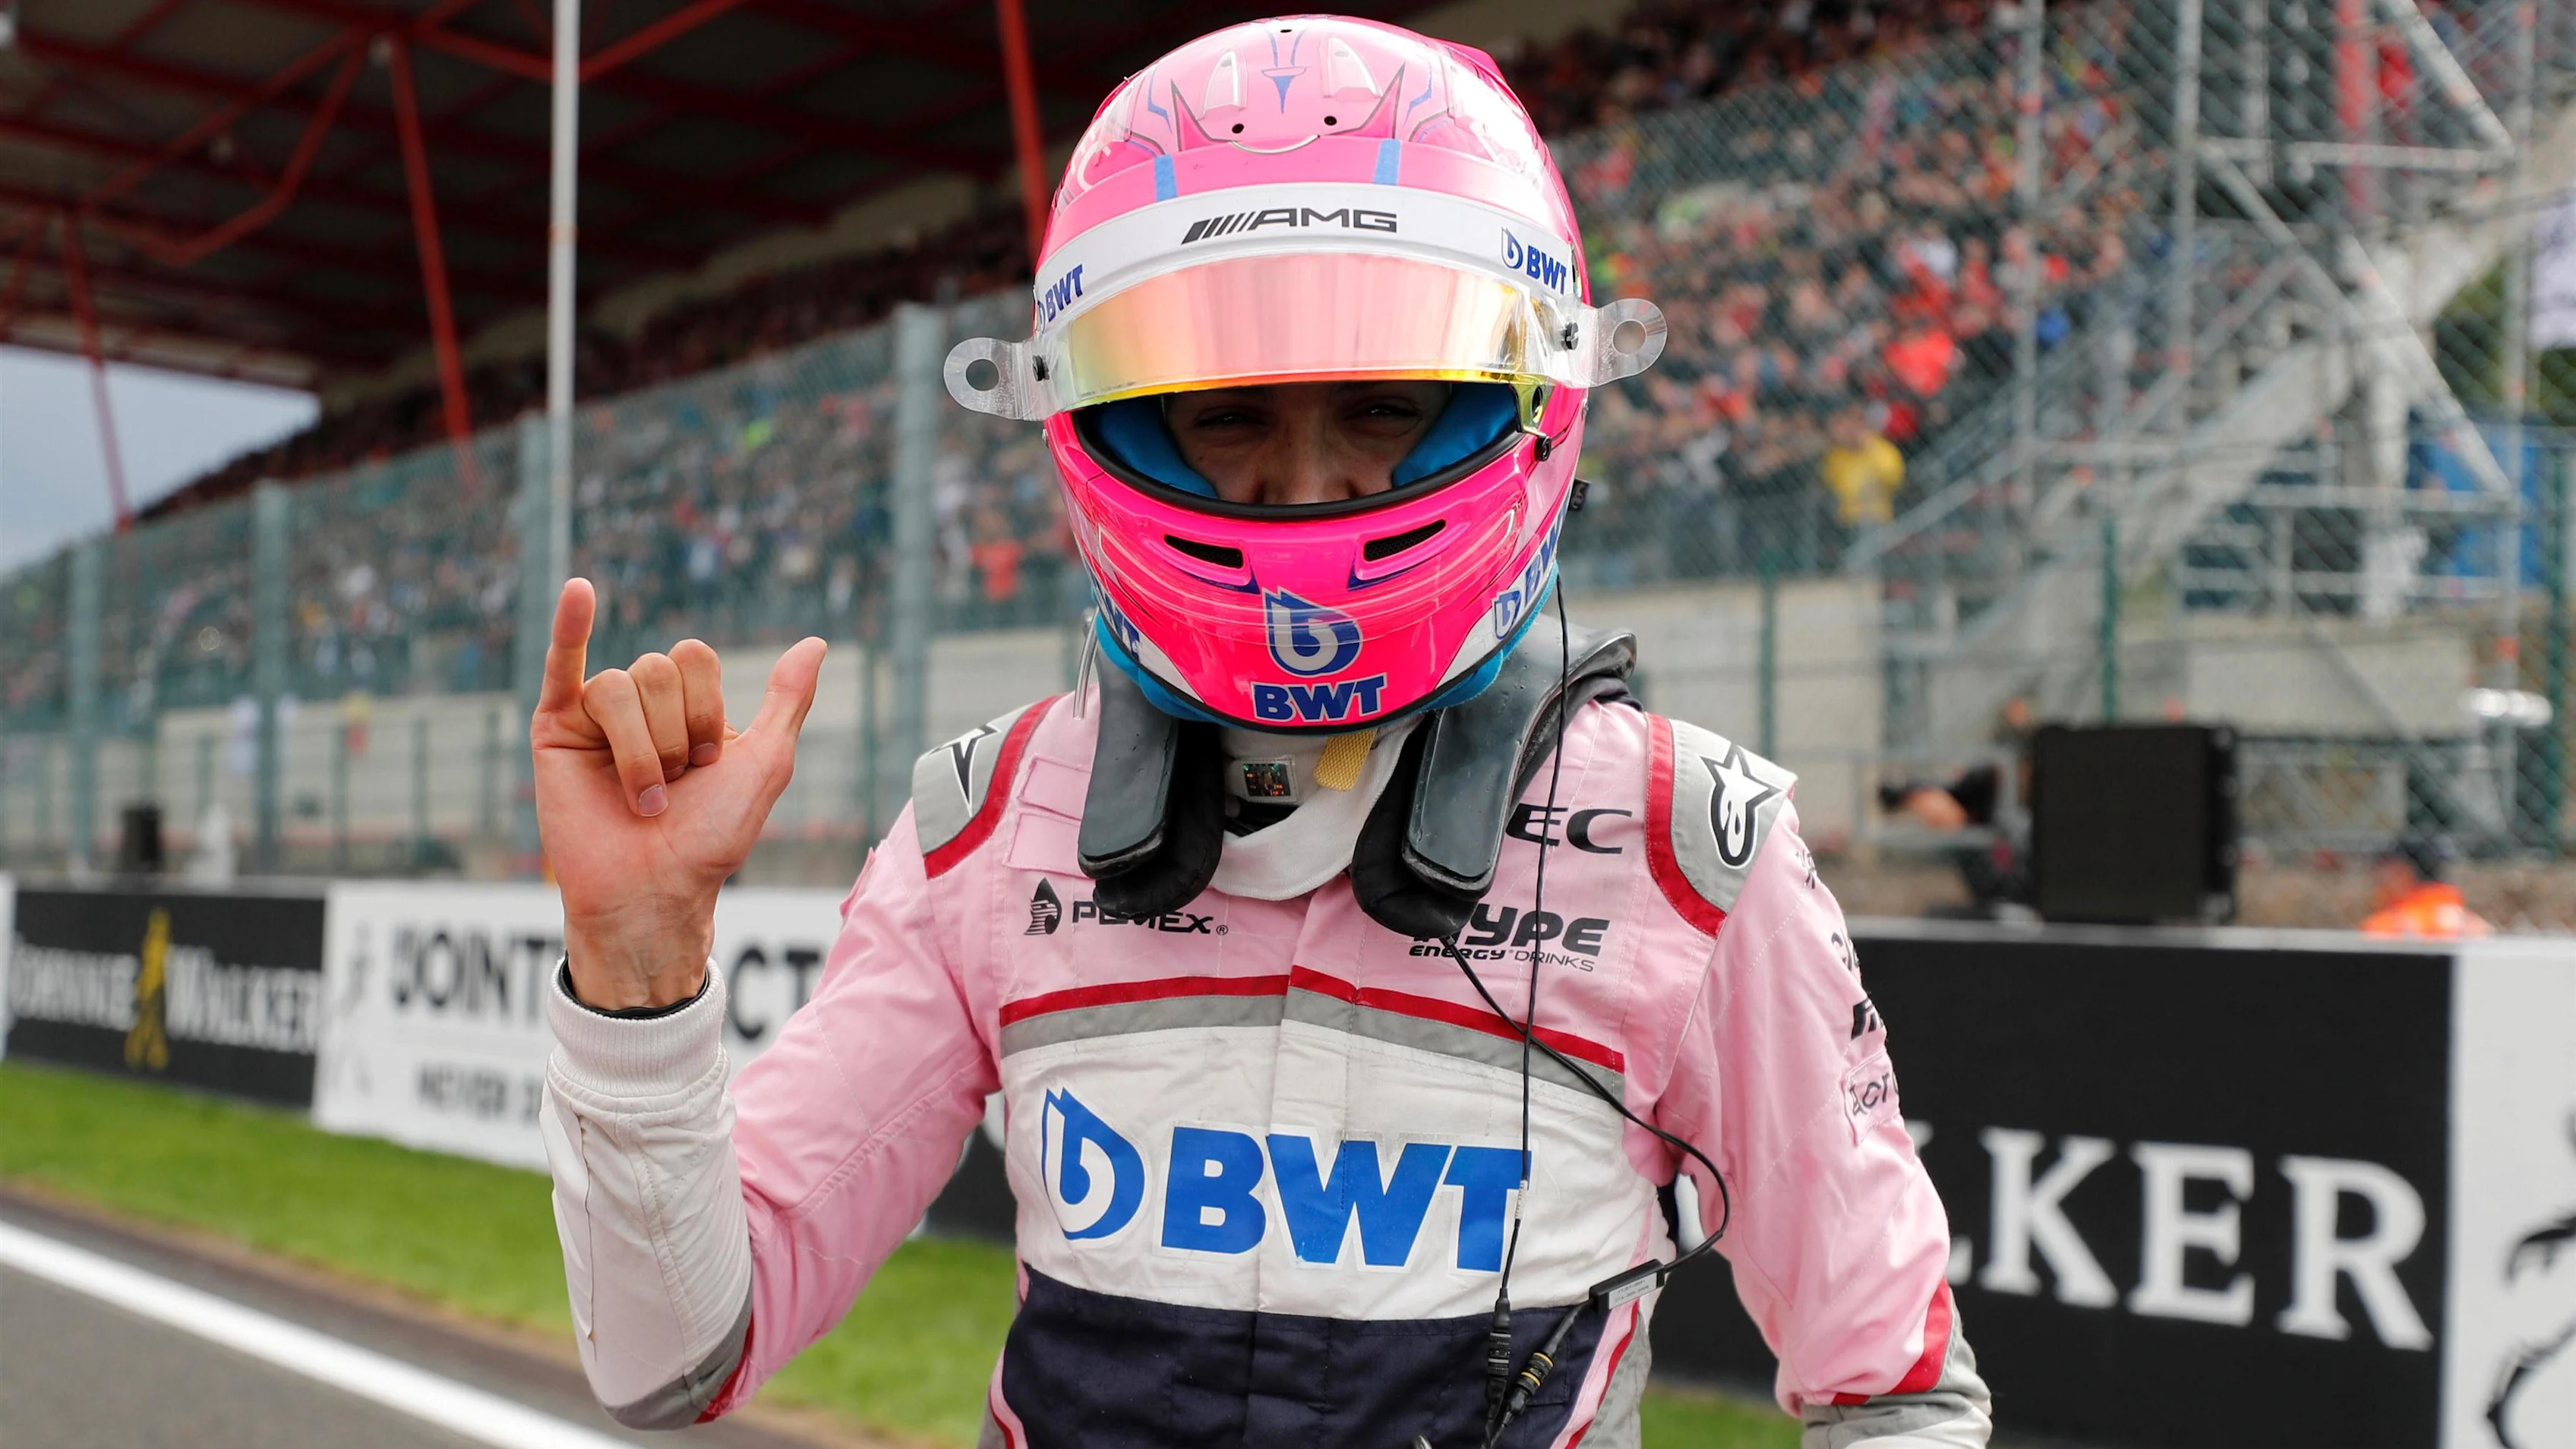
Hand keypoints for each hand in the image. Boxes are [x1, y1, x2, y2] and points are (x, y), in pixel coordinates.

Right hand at [531, 579, 825, 1008]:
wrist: (655, 890)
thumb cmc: (709, 839)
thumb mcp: (764, 765)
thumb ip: (787, 702)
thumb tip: (815, 643)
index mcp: (688, 706)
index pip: (696, 658)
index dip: (706, 710)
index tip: (708, 764)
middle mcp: (642, 704)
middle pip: (658, 668)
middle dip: (674, 732)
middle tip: (672, 785)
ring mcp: (595, 715)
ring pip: (618, 685)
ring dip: (641, 751)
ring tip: (642, 799)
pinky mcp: (555, 731)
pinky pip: (559, 664)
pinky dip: (568, 625)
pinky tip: (578, 590)